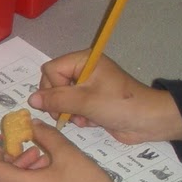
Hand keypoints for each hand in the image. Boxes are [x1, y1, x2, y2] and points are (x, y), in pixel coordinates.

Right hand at [29, 52, 181, 143]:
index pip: (51, 69)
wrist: (150, 121)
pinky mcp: (94, 102)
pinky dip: (78, 116)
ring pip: (63, 98)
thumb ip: (56, 99)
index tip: (65, 101)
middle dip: (59, 102)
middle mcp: (85, 70)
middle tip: (68, 114)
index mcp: (84, 60)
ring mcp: (89, 86)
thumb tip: (31, 100)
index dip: (53, 87)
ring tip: (82, 118)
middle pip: (54, 84)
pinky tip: (89, 122)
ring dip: (69, 112)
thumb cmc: (119, 105)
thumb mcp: (85, 101)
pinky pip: (74, 107)